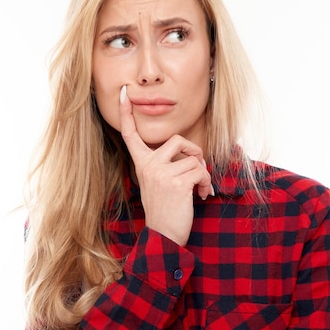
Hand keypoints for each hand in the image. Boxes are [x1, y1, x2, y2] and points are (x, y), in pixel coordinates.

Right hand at [119, 85, 213, 245]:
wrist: (164, 236)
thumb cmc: (165, 210)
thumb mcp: (158, 184)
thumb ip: (166, 166)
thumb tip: (192, 155)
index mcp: (141, 164)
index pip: (131, 135)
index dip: (127, 114)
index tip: (123, 94)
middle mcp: (149, 166)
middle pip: (176, 140)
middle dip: (193, 151)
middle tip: (198, 168)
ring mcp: (161, 173)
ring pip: (194, 159)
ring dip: (203, 174)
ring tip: (200, 188)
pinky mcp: (177, 183)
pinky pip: (200, 171)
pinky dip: (207, 182)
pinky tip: (202, 194)